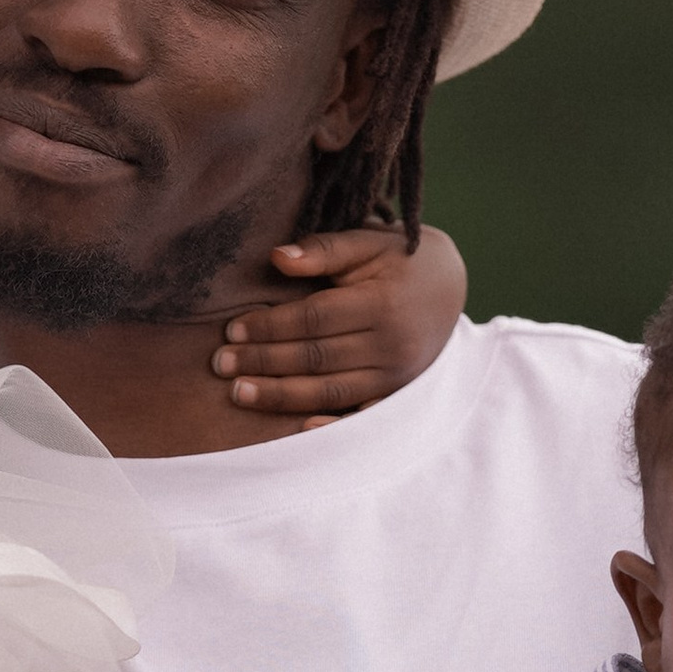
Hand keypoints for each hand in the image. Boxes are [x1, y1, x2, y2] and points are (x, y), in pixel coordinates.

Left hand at [210, 226, 466, 422]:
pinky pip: (361, 416)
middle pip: (317, 358)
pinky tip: (298, 428)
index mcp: (381, 303)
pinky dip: (331, 425)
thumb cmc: (400, 261)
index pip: (314, 319)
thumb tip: (277, 258)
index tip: (232, 329)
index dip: (271, 326)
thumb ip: (325, 250)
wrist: (451, 286)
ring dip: (282, 396)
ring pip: (331, 392)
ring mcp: (396, 376)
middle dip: (264, 362)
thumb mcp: (368, 243)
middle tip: (221, 365)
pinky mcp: (397, 394)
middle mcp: (391, 345)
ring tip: (240, 394)